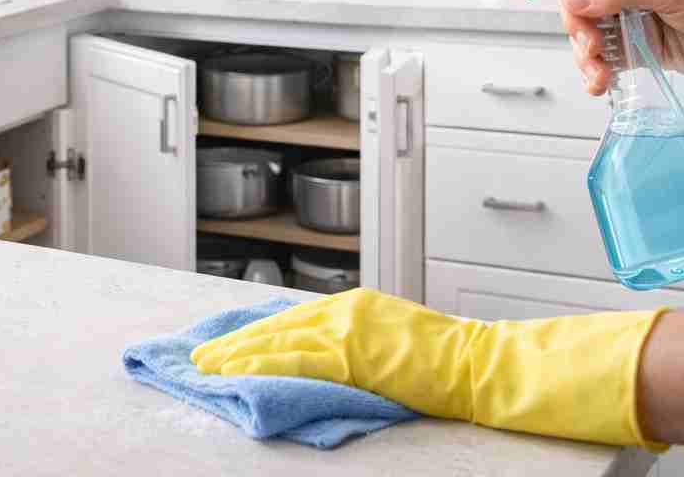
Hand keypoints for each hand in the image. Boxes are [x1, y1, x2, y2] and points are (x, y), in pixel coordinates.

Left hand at [192, 287, 665, 447]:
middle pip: (277, 326)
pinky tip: (240, 376)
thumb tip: (315, 360)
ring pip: (279, 341)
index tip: (225, 344)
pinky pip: (298, 360)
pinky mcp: (355, 351)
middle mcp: (346, 309)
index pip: (292, 318)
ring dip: (238, 356)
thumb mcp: (389, 342)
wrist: (483, 365)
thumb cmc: (445, 362)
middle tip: (200, 358)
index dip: (254, 332)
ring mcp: (350, 327)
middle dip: (235, 343)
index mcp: (354, 306)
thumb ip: (351, 345)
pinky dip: (264, 367)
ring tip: (207, 369)